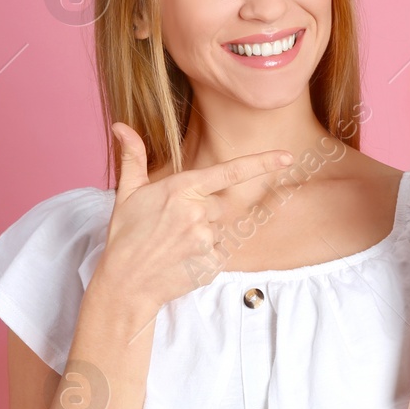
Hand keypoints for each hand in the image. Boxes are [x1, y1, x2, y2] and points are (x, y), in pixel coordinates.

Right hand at [94, 123, 295, 314]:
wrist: (125, 283)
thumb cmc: (125, 236)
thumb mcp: (127, 193)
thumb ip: (133, 157)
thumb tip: (121, 126)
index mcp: (181, 189)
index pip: (230, 172)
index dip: (262, 163)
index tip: (288, 157)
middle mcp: (197, 211)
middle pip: (220, 206)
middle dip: (202, 214)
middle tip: (174, 228)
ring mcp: (205, 239)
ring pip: (218, 231)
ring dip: (202, 237)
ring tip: (175, 247)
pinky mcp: (210, 264)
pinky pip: (218, 254)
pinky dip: (205, 258)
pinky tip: (183, 261)